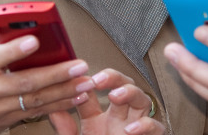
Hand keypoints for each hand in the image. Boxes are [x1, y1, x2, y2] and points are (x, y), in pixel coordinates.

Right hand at [0, 35, 92, 134]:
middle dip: (56, 75)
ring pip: (34, 101)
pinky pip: (35, 113)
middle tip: (80, 66)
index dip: (14, 50)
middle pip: (24, 83)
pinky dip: (57, 105)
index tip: (34, 41)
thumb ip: (1, 50)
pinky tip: (74, 98)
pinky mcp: (4, 122)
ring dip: (64, 92)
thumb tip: (34, 37)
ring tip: (85, 84)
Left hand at [49, 68, 164, 134]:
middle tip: (99, 80)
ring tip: (115, 95)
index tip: (76, 81)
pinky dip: (145, 126)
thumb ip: (65, 129)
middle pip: (122, 86)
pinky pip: (155, 127)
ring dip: (130, 93)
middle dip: (113, 77)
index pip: (92, 93)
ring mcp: (135, 128)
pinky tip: (130, 130)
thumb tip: (52, 108)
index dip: (85, 84)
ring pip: (141, 99)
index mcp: (97, 119)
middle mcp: (118, 119)